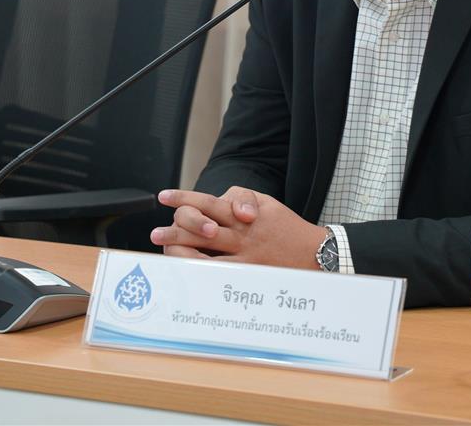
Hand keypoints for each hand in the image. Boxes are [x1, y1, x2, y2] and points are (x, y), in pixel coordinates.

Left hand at [151, 187, 323, 269]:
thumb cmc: (286, 227)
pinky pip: (220, 274)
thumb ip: (240, 198)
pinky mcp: (249, 273)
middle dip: (176, 230)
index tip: (164, 197)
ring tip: (163, 251)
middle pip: (202, 229)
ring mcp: (245, 256)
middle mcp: (242, 233)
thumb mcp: (266, 203)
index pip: (209, 203)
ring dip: (182, 251)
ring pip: (207, 252)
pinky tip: (185, 272)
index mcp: (244, 213)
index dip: (185, 199)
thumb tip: (219, 199)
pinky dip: (201, 272)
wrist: (315, 253)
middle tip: (155, 234)